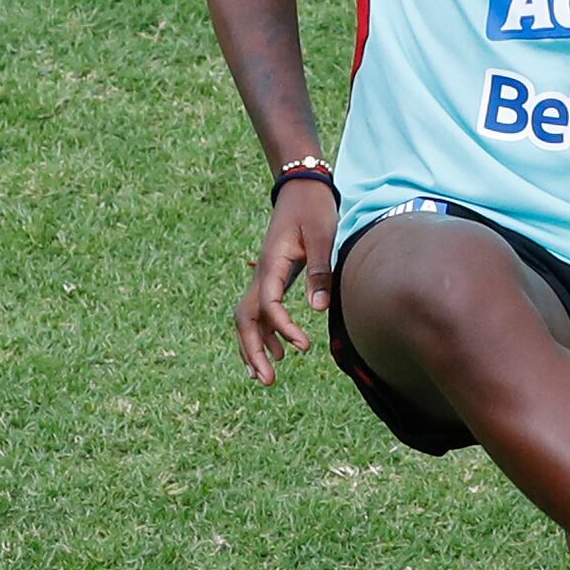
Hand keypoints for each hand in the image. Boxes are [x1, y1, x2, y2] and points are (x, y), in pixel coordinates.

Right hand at [236, 182, 336, 384]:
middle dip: (253, 351)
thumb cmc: (314, 209)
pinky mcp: (270, 278)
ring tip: (265, 378)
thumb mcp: (323, 236)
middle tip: (268, 381)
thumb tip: (318, 309)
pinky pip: (258, 312)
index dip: (283, 330)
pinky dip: (261, 335)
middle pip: (245, 319)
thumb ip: (320, 270)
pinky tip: (276, 353)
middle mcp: (261, 274)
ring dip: (253, 348)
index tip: (304, 347)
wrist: (301, 187)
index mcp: (272, 264)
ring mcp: (263, 277)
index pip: (268, 306)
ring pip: (247, 318)